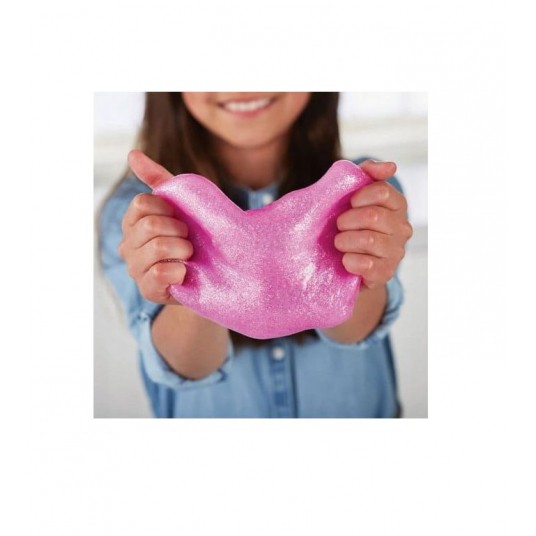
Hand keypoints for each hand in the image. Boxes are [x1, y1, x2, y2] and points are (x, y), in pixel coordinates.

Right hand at [118, 150, 192, 303]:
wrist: (214, 273)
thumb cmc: (195, 235)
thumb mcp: (181, 204)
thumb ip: (158, 179)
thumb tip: (132, 154)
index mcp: (133, 222)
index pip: (141, 204)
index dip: (167, 208)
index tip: (181, 217)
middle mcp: (128, 245)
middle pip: (150, 225)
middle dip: (179, 230)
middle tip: (189, 239)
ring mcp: (135, 269)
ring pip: (157, 247)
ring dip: (182, 249)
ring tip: (189, 255)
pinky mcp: (148, 290)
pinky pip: (160, 273)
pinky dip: (179, 270)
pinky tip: (185, 272)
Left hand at [334, 160, 412, 288]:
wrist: (340, 263)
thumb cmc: (346, 223)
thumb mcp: (350, 194)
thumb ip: (367, 173)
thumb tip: (391, 165)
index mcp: (397, 205)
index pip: (382, 191)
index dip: (358, 197)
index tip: (348, 204)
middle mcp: (402, 228)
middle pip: (372, 216)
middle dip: (346, 221)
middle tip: (339, 226)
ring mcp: (396, 252)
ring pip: (368, 240)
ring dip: (344, 241)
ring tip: (340, 243)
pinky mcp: (386, 273)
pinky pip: (366, 264)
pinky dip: (349, 261)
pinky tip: (346, 260)